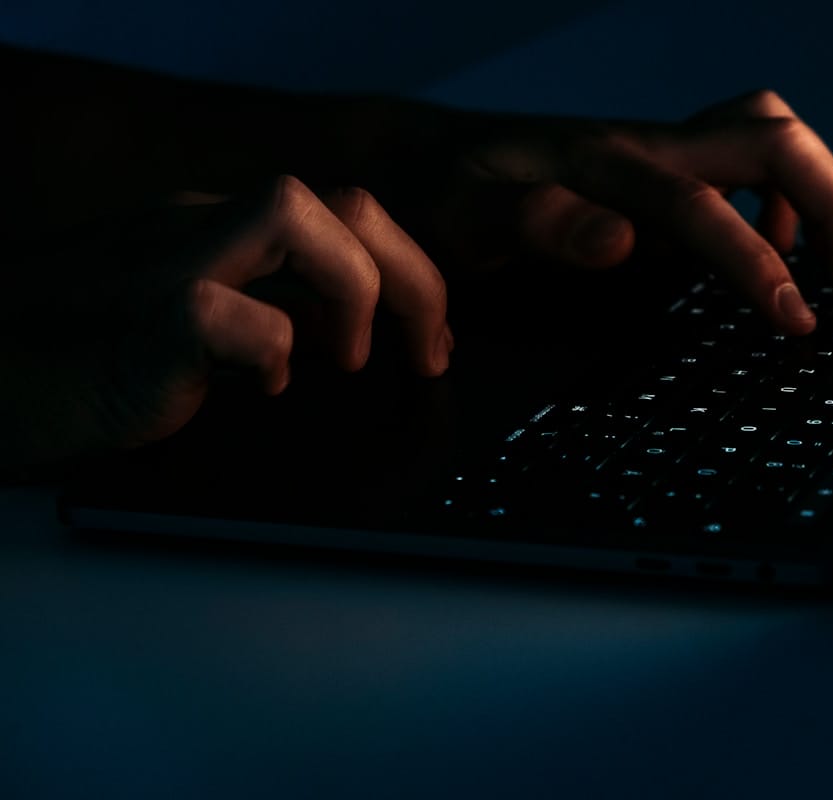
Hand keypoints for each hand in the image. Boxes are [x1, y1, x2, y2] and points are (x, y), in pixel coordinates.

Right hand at [0, 175, 449, 475]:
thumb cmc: (95, 361)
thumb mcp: (203, 329)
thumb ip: (273, 318)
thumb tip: (361, 347)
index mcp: (226, 233)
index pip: (348, 214)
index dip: (413, 270)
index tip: (435, 338)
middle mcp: (204, 230)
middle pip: (346, 204)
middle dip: (416, 277)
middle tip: (429, 352)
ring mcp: (169, 265)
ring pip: (293, 214)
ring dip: (356, 290)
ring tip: (353, 359)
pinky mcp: (140, 321)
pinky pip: (223, 312)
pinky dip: (268, 352)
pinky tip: (264, 390)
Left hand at [381, 89, 832, 334]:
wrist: (419, 158)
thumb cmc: (436, 196)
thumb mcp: (456, 218)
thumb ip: (530, 224)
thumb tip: (622, 240)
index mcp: (599, 164)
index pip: (700, 206)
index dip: (755, 262)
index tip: (797, 322)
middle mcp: (639, 146)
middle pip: (767, 139)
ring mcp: (653, 151)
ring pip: (766, 138)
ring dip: (821, 194)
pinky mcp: (656, 167)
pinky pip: (743, 161)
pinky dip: (783, 198)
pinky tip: (778, 243)